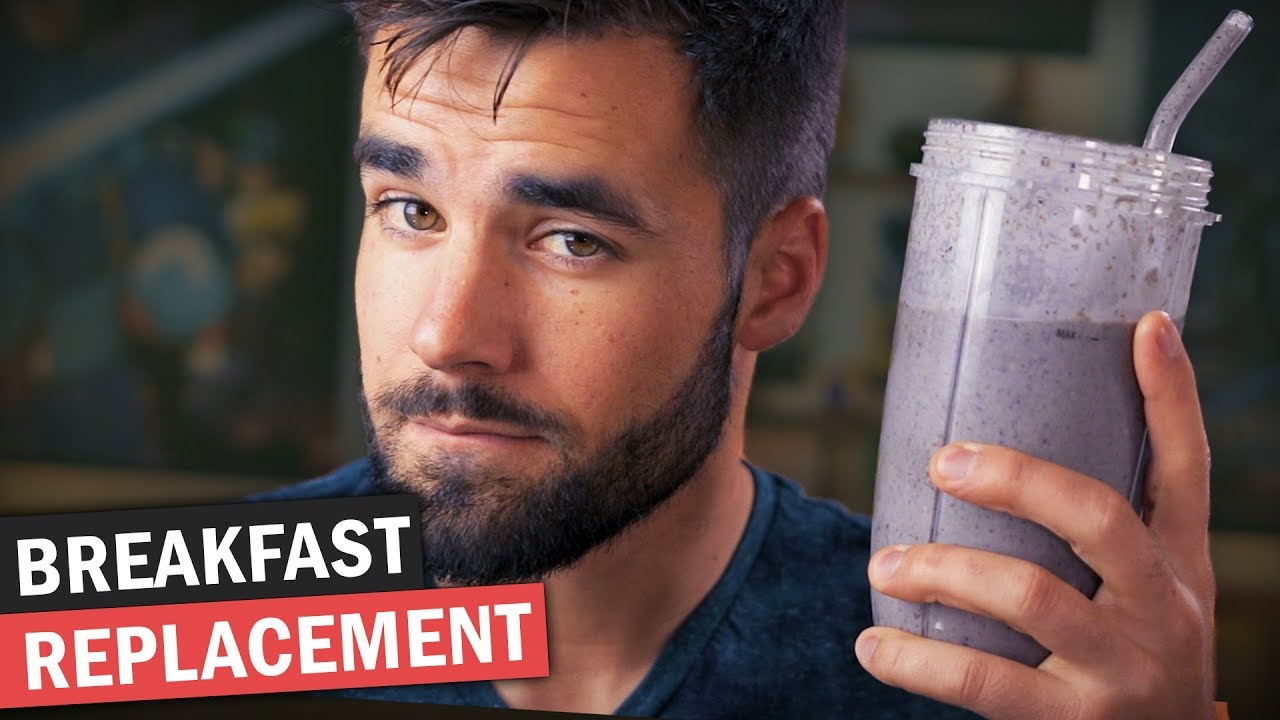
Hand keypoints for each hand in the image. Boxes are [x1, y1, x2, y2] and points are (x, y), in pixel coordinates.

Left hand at [855, 310, 1215, 719]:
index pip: (1185, 469)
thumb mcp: (1147, 597)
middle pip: (1097, 515)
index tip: (1147, 327)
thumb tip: (1000, 459)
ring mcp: (1124, 669)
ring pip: (1029, 594)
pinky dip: (917, 662)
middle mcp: (1164, 609)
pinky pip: (985, 682)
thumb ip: (1101, 538)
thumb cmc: (1134, 661)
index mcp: (1181, 565)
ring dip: (942, 569)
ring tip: (884, 563)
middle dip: (1014, 478)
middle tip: (940, 462)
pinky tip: (874, 646)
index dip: (1172, 396)